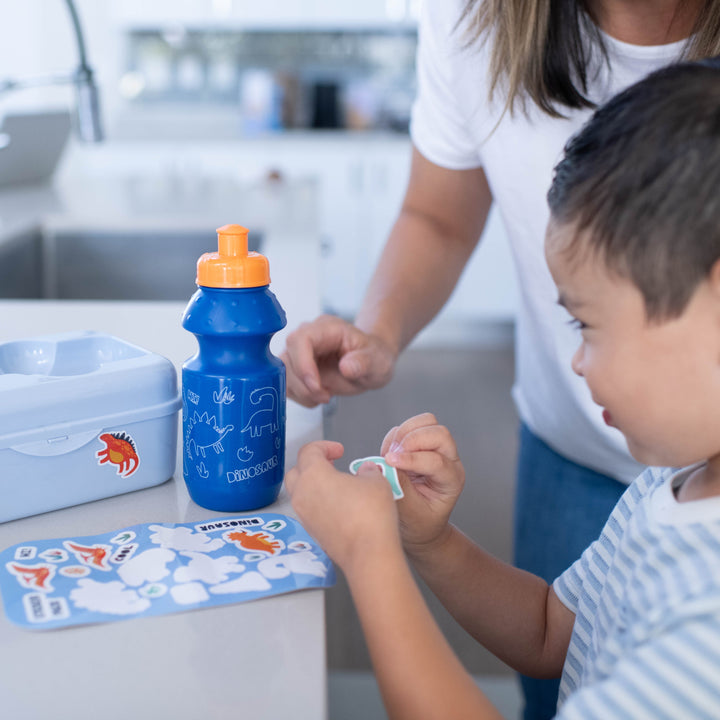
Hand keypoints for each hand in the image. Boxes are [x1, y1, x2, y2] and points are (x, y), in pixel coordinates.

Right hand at [281, 314, 396, 406]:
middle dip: (303, 384)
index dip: (302, 363)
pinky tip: (319, 395)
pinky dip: (301, 396)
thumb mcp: (378, 361)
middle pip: (287, 358)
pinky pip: (287, 384)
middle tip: (326, 396)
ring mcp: (300, 352)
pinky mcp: (296, 368)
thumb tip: (347, 367)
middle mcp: (309, 337)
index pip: (300, 338)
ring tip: (325, 396)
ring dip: (302, 392)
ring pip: (283, 374)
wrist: (370, 362)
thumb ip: (364, 362)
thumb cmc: (374, 356)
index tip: (317, 385)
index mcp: (328, 328)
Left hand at [285, 440, 399, 570]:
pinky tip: (340, 505)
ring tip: (338, 485)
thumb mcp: (376, 481)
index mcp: (313, 475)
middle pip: (296, 471)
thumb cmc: (370, 515)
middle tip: (331, 464)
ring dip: (315, 485)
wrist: (368, 553)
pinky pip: (309, 511)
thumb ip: (368, 471)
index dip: (324, 446)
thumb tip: (366, 471)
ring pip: (301, 493)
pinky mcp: (312, 532)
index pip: (308, 451)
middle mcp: (303, 494)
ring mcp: (305, 515)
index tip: (338, 450)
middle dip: (312, 464)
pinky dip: (319, 503)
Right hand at [381, 413, 464, 555]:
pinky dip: (395, 436)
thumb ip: (400, 487)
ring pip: (427, 422)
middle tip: (392, 456)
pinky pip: (409, 426)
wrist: (420, 525)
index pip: (436, 461)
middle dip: (412, 440)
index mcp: (451, 480)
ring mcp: (436, 449)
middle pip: (439, 433)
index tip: (389, 462)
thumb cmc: (419, 523)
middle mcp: (449, 461)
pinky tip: (389, 454)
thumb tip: (385, 465)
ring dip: (404, 433)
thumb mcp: (410, 513)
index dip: (412, 459)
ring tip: (390, 453)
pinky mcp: (421, 444)